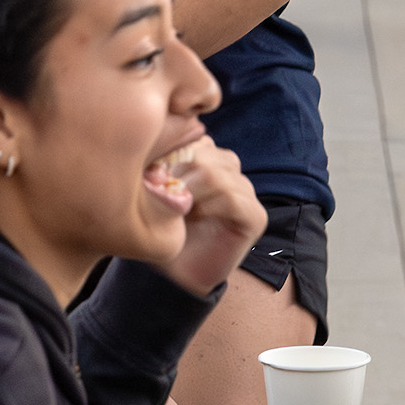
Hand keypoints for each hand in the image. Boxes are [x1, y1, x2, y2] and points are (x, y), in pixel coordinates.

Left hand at [150, 137, 265, 300]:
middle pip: (204, 152)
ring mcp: (244, 190)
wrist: (174, 272)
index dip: (168, 151)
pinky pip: (233, 197)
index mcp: (203, 155)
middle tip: (161, 194)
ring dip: (191, 190)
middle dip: (178, 172)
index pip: (192, 135)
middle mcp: (227, 167)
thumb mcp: (149, 187)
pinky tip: (194, 216)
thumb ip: (155, 159)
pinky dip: (209, 205)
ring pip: (218, 172)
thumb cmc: (156, 226)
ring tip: (177, 209)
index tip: (149, 173)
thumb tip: (155, 132)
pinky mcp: (255, 215)